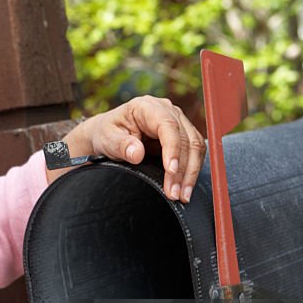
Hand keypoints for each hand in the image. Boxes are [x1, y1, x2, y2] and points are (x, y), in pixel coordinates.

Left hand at [50, 96, 204, 202]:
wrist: (108, 134)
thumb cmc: (107, 134)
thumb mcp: (107, 139)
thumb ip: (121, 145)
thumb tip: (137, 154)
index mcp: (147, 107)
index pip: (168, 125)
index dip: (173, 149)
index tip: (171, 171)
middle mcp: (167, 110)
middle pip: (186, 138)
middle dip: (182, 169)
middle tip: (174, 193)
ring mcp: (178, 121)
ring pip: (195, 147)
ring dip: (191, 173)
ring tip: (182, 195)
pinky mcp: (183, 135)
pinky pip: (195, 152)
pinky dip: (192, 171)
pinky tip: (185, 187)